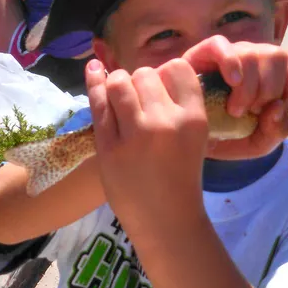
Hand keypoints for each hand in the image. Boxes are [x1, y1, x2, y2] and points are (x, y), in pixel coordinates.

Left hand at [86, 57, 209, 235]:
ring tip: (119, 97)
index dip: (166, 74)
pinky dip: (94, 84)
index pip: (178, 68)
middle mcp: (165, 122)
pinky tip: (93, 70)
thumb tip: (154, 71)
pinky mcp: (108, 146)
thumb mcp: (194, 138)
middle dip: (139, 82)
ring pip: (119, 83)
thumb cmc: (180, 176)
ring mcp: (135, 134)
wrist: (165, 219)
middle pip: (145, 74)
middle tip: (138, 103)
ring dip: (116, 84)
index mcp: (193, 119)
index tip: (159, 88)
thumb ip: (179, 106)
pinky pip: (98, 104)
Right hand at [182, 35, 287, 160]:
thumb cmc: (222, 136)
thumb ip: (275, 132)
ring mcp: (227, 54)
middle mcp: (251, 57)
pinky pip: (220, 44)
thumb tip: (278, 108)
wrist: (184, 140)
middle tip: (253, 112)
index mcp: (270, 72)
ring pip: (252, 52)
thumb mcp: (256, 143)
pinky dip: (230, 62)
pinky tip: (231, 83)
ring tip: (235, 110)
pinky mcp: (201, 54)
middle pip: (277, 54)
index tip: (280, 105)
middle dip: (270, 89)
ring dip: (249, 87)